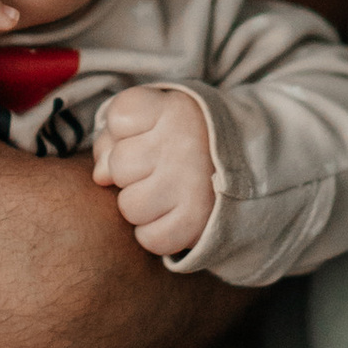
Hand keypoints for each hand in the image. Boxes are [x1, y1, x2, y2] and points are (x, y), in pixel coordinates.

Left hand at [92, 85, 216, 260]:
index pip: (119, 117)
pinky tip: (169, 216)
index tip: (147, 132)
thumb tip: (100, 176)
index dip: (122, 130)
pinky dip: (154, 233)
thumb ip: (116, 136)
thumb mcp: (156, 118)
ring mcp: (192, 184)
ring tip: (162, 193)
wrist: (247, 164)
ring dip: (139, 205)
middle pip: (119, 166)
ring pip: (129, 206)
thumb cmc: (184, 139)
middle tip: (156, 167)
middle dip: (129, 172)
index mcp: (174, 109)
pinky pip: (150, 238)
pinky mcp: (197, 221)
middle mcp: (185, 144)